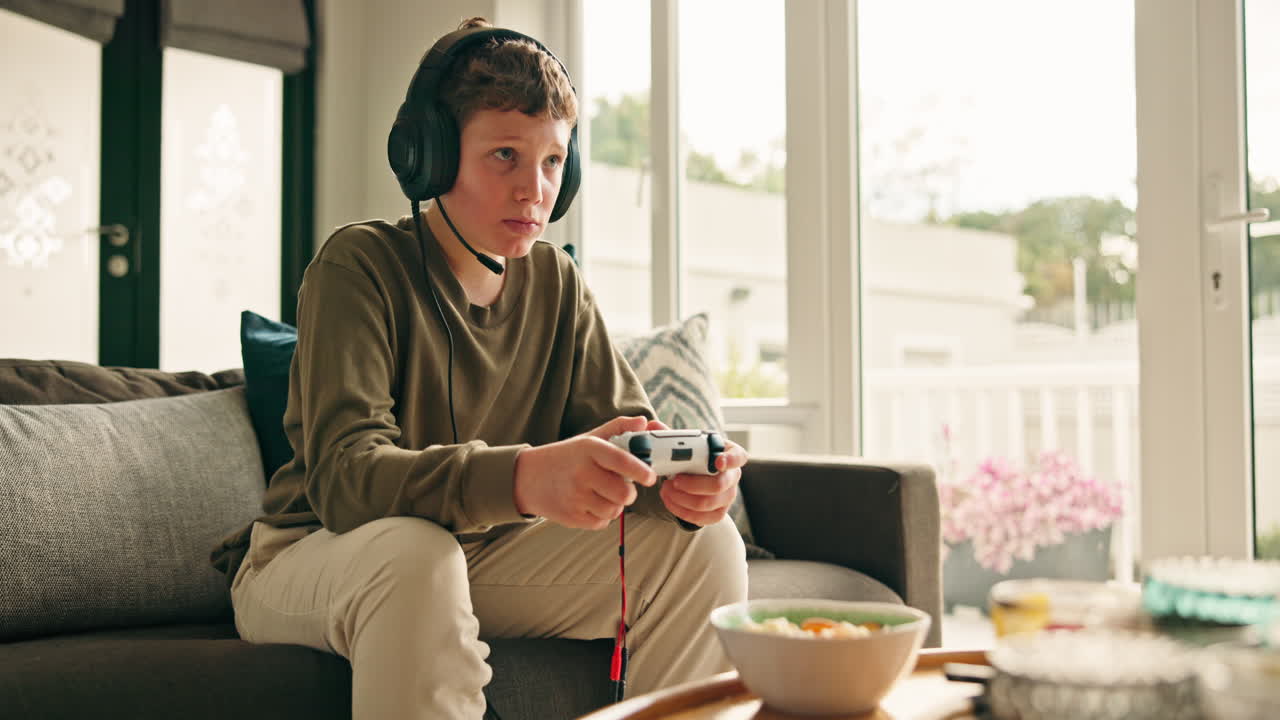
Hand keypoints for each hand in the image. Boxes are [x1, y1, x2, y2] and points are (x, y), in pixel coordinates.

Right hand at [512, 416, 656, 529]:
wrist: (527, 478)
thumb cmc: (565, 457)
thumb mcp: (588, 439)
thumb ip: (618, 428)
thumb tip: (644, 421)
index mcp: (589, 449)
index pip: (622, 460)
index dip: (641, 470)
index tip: (650, 477)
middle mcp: (582, 473)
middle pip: (623, 493)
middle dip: (628, 492)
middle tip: (622, 487)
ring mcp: (575, 496)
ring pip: (614, 510)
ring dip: (614, 505)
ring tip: (602, 494)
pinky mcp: (571, 516)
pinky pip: (602, 522)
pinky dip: (601, 516)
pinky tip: (590, 504)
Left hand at [645, 419, 748, 526]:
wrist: (695, 476)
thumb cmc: (693, 457)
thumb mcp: (685, 444)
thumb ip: (670, 435)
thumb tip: (651, 423)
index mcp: (729, 454)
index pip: (738, 456)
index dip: (730, 460)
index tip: (716, 462)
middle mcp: (732, 476)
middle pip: (720, 485)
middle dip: (693, 484)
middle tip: (674, 480)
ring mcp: (727, 497)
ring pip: (709, 503)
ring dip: (683, 498)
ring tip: (666, 489)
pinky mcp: (718, 513)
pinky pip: (703, 518)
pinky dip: (682, 511)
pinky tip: (670, 501)